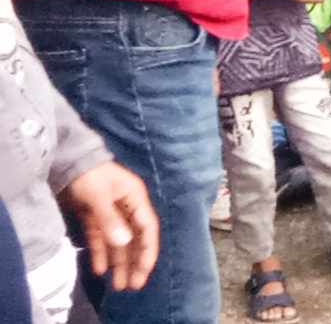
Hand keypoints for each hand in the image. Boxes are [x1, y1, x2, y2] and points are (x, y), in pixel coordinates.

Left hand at [61, 162, 157, 291]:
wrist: (66, 160)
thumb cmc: (89, 175)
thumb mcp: (99, 195)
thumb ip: (111, 219)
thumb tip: (125, 243)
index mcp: (135, 199)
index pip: (147, 228)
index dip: (148, 250)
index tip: (145, 269)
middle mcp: (126, 208)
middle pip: (134, 239)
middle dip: (135, 263)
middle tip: (134, 285)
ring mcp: (110, 214)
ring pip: (118, 243)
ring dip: (119, 263)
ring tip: (119, 286)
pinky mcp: (94, 217)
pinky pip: (100, 239)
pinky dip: (100, 253)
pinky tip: (99, 270)